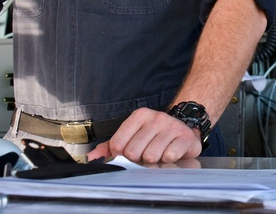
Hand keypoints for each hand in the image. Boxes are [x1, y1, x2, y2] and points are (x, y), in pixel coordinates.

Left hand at [86, 108, 201, 164]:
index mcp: (139, 116)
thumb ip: (108, 147)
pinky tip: (170, 152)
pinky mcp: (185, 137)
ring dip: (154, 160)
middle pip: (134, 152)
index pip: (118, 144)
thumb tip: (90, 158)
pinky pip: (169, 156)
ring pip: (151, 156)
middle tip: (146, 153)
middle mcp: (156, 118)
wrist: (183, 130)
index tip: (130, 152)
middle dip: (139, 158)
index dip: (122, 154)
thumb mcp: (130, 137)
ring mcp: (172, 126)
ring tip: (159, 153)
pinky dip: (168, 160)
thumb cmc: (153, 136)